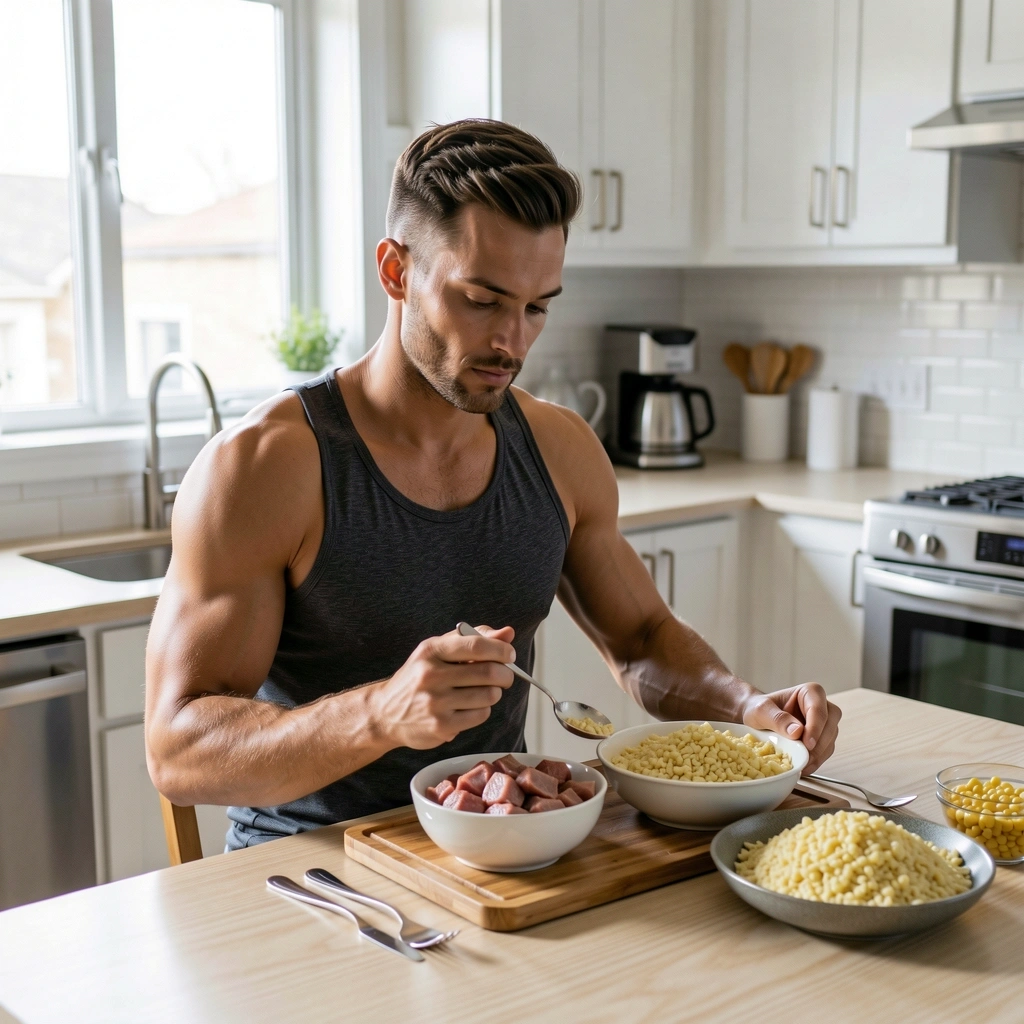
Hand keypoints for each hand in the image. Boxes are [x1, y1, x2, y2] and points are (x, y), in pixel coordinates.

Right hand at [368, 625, 516, 749]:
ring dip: (494, 693)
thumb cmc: (418, 677)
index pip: (476, 646)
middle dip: (505, 674)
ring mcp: (435, 702)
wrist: (385, 713)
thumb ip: (473, 639)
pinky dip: (482, 710)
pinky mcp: (441, 726)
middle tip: (504, 676)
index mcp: (431, 651)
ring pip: (489, 695)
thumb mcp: (438, 650)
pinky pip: (480, 715)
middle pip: (489, 672)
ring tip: (483, 691)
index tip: (509, 654)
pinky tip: (470, 706)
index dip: (501, 650)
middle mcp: (431, 675)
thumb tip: (507, 633)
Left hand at [741, 682, 841, 773]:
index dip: (815, 728)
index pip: (818, 710)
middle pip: (829, 725)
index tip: (807, 744)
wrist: (755, 716)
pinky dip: (816, 760)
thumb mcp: (761, 711)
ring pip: (830, 740)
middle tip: (804, 758)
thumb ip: (778, 719)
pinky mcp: (821, 738)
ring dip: (818, 755)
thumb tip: (798, 731)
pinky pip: (825, 751)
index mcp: (810, 692)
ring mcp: (824, 723)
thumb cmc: (759, 708)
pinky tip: (804, 767)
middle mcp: (822, 706)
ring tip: (802, 765)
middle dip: (818, 744)